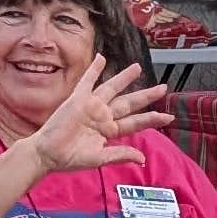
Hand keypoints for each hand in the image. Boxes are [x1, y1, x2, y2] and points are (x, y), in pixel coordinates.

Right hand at [26, 61, 175, 171]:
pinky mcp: (78, 100)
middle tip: (163, 88)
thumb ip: (120, 155)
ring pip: (112, 88)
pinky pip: (87, 82)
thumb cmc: (69, 158)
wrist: (47, 154)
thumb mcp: (99, 158)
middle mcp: (103, 116)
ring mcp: (91, 106)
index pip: (135, 122)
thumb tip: (142, 158)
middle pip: (129, 103)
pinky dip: (94, 70)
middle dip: (146, 96)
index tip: (169, 117)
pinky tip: (102, 59)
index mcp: (109, 130)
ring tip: (137, 67)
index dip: (151, 119)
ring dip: (124, 78)